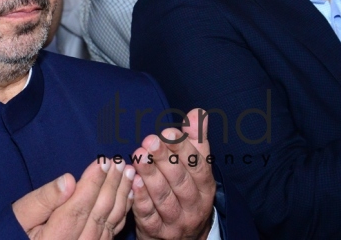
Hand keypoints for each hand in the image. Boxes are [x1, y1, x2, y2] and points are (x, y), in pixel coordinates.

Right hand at [13, 158, 135, 238]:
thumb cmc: (13, 232)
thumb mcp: (19, 215)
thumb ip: (42, 200)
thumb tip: (67, 180)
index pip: (78, 207)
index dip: (92, 183)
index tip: (103, 161)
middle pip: (97, 214)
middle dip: (111, 185)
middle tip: (121, 162)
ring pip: (109, 224)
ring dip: (121, 197)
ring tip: (128, 174)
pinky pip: (111, 233)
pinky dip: (122, 213)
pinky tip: (128, 196)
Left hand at [131, 109, 215, 239]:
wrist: (183, 239)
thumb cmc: (187, 193)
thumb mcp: (196, 170)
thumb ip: (196, 141)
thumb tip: (198, 112)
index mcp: (206, 188)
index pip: (198, 166)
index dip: (183, 148)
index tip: (168, 132)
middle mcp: (194, 206)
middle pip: (180, 181)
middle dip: (165, 159)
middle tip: (149, 141)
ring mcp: (175, 221)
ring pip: (164, 198)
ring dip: (151, 176)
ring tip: (138, 156)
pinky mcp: (156, 232)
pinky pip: (148, 215)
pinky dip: (141, 198)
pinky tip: (134, 182)